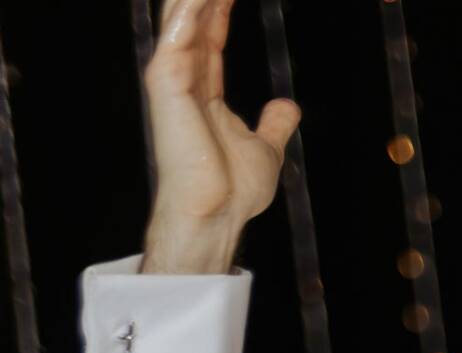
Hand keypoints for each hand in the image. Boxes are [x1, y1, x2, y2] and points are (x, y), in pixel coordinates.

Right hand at [141, 0, 299, 276]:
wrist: (218, 216)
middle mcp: (183, 75)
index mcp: (202, 87)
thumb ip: (274, 125)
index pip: (211, 30)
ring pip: (179, 12)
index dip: (222, 4)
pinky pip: (177, 28)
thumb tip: (288, 107)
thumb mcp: (266, 150)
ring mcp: (172, 74)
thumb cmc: (232, 193)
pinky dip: (191, 4)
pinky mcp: (166, 79)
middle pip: (191, 13)